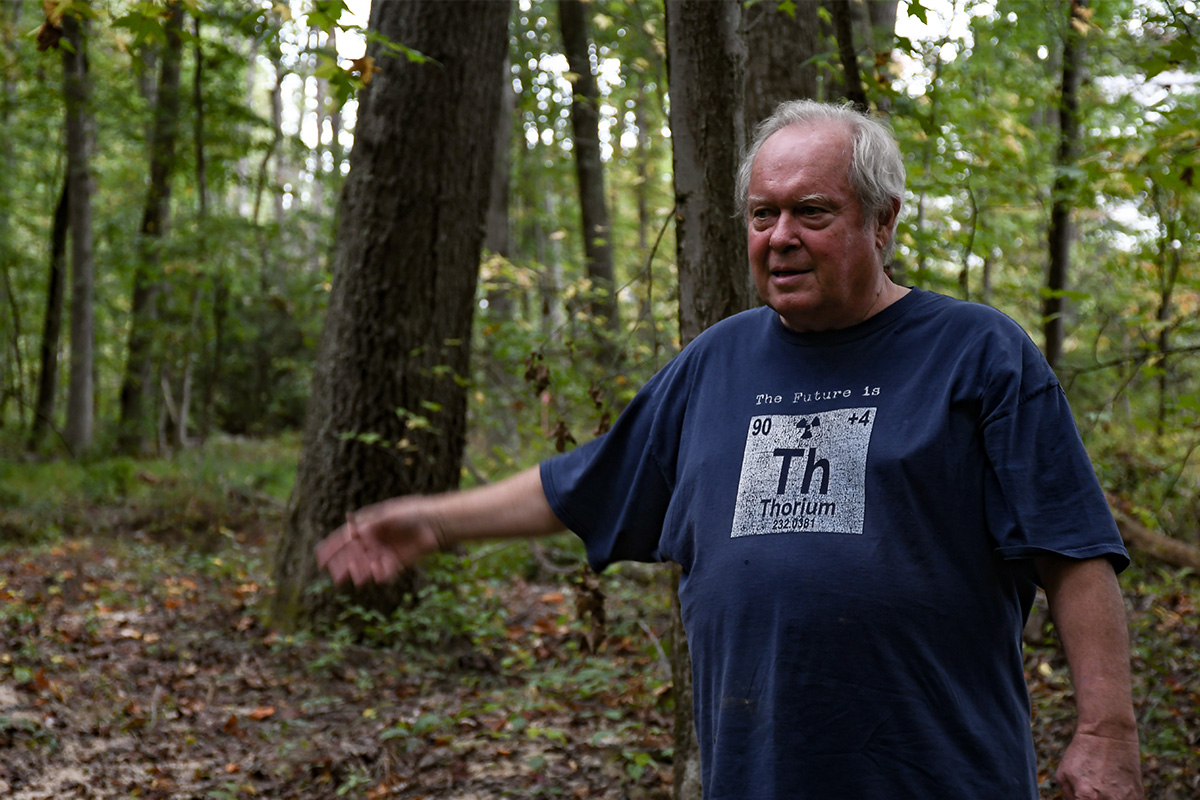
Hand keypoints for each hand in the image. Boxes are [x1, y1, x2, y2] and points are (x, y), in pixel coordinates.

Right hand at [315, 498, 444, 586]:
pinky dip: (378, 574)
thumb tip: (352, 532)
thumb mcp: (388, 515)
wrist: (436, 522)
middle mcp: (373, 540)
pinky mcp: (397, 562)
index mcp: (367, 525)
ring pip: (366, 565)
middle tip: (335, 575)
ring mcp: (384, 552)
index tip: (319, 558)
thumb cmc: (411, 512)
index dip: (331, 548)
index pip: (344, 538)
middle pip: (353, 555)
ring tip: (354, 577)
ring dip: (358, 572)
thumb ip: (371, 525)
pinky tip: (375, 574)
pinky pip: (383, 572)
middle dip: (343, 565)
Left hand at [1057, 729, 1143, 799]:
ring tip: (1103, 786)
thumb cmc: (1082, 753)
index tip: (1081, 796)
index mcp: (1086, 798)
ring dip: (1108, 799)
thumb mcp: (1064, 774)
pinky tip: (1114, 786)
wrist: (1109, 734)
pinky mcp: (1138, 796)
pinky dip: (1119, 798)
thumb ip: (1068, 797)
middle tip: (1092, 790)